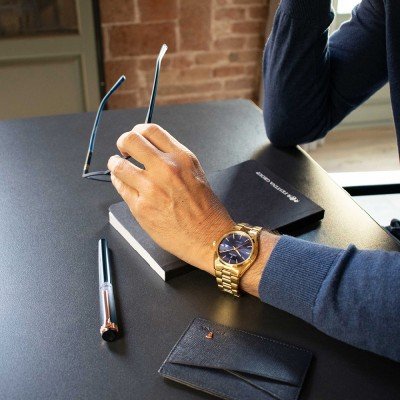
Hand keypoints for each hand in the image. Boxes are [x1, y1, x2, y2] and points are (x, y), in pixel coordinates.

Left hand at [107, 124, 234, 273]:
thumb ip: (174, 160)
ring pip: (118, 165)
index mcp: (182, 158)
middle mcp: (166, 168)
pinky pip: (120, 187)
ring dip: (115, 164)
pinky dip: (119, 183)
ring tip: (119, 168)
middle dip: (123, 143)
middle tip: (124, 151)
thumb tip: (151, 152)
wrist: (210, 238)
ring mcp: (151, 188)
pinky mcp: (141, 207)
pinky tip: (125, 185)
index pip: (151, 130)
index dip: (138, 131)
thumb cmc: (207, 210)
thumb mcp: (196, 174)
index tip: (136, 138)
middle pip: (130, 140)